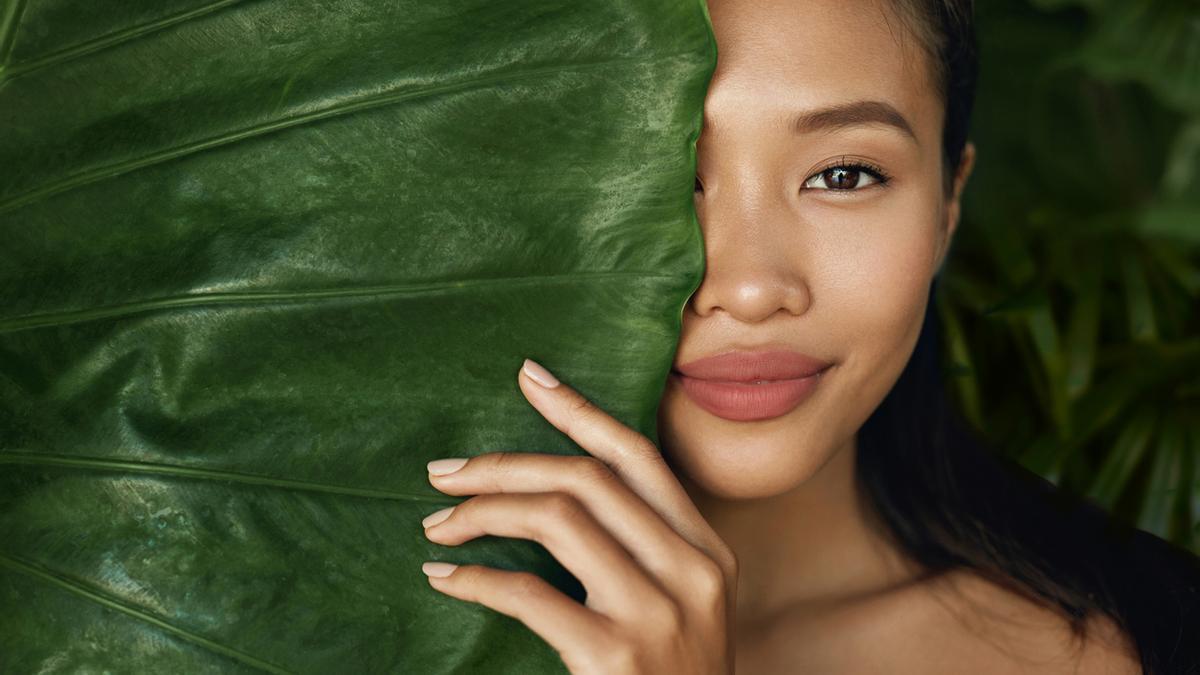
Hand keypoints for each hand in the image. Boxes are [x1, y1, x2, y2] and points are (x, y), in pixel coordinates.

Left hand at [419, 358, 737, 674]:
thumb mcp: (683, 608)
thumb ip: (643, 550)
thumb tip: (558, 489)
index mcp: (708, 552)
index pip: (638, 457)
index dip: (580, 410)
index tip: (530, 377)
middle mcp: (692, 572)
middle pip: (585, 480)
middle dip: (503, 464)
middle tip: (443, 471)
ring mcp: (658, 614)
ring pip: (557, 520)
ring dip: (482, 512)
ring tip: (438, 523)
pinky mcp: (616, 657)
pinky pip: (528, 594)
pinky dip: (475, 579)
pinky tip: (446, 577)